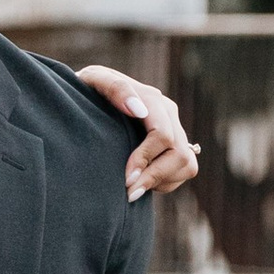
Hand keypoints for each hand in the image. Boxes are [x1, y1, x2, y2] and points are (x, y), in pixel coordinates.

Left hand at [79, 65, 199, 199]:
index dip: (145, 160)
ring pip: (187, 165)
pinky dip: (164, 182)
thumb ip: (114, 88)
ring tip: (133, 188)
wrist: (87, 101)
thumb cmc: (86, 90)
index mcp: (152, 99)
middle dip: (154, 177)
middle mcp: (168, 114)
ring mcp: (175, 130)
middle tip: (128, 193)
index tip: (126, 180)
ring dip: (161, 181)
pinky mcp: (176, 146)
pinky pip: (183, 171)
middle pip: (179, 154)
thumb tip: (138, 110)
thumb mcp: (93, 80)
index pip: (162, 135)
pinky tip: (141, 179)